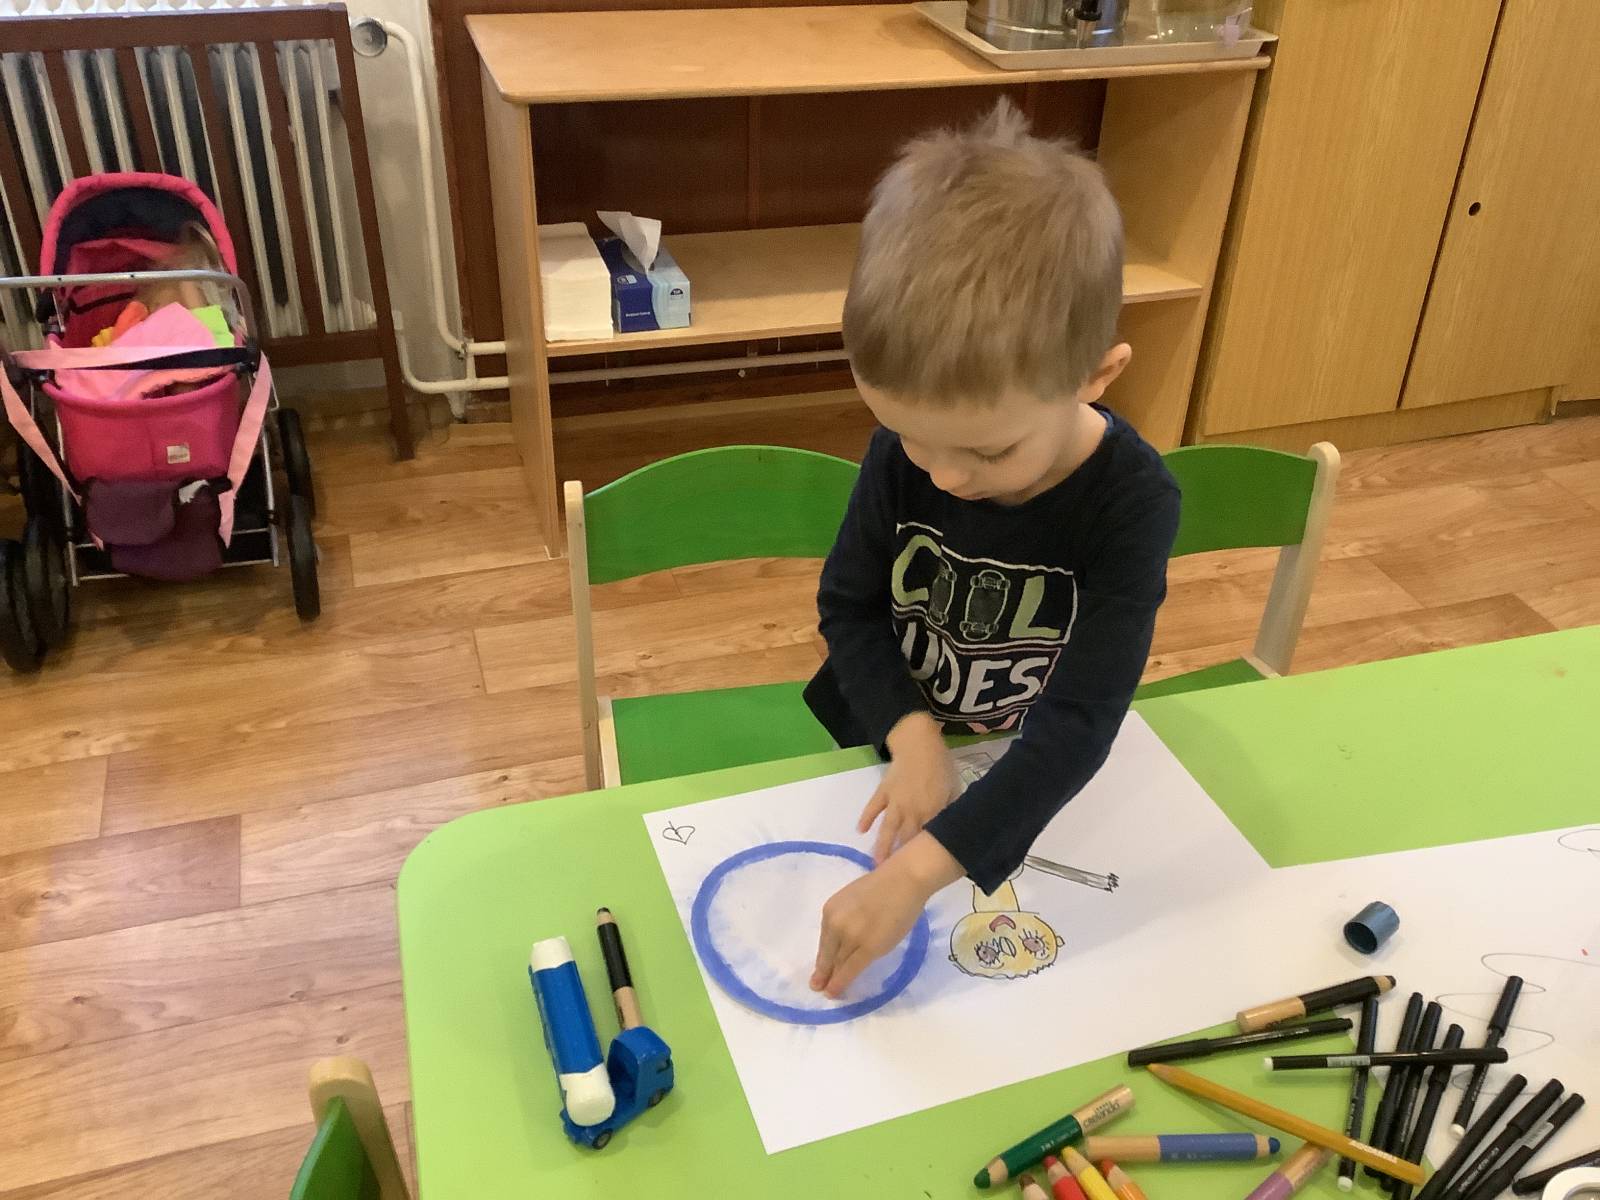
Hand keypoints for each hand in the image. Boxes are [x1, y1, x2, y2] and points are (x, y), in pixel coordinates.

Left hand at [810, 833, 962, 998]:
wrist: (904, 879)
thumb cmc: (886, 885)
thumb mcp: (854, 900)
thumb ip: (847, 918)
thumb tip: (847, 938)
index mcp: (830, 910)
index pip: (825, 939)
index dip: (823, 956)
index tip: (820, 967)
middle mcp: (835, 923)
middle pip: (826, 953)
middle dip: (822, 971)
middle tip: (816, 985)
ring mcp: (850, 937)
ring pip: (838, 963)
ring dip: (831, 979)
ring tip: (828, 991)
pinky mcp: (867, 948)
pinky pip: (850, 970)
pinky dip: (840, 983)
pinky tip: (835, 992)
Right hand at [858, 713, 958, 863]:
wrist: (919, 742)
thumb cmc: (941, 765)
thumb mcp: (954, 788)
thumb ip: (951, 809)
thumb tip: (952, 825)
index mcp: (932, 812)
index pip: (928, 840)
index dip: (924, 857)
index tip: (921, 873)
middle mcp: (912, 812)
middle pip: (905, 840)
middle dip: (900, 859)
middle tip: (894, 877)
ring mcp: (895, 802)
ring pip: (887, 830)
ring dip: (882, 848)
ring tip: (876, 865)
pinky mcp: (883, 791)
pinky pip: (873, 807)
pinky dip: (866, 818)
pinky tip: (860, 831)